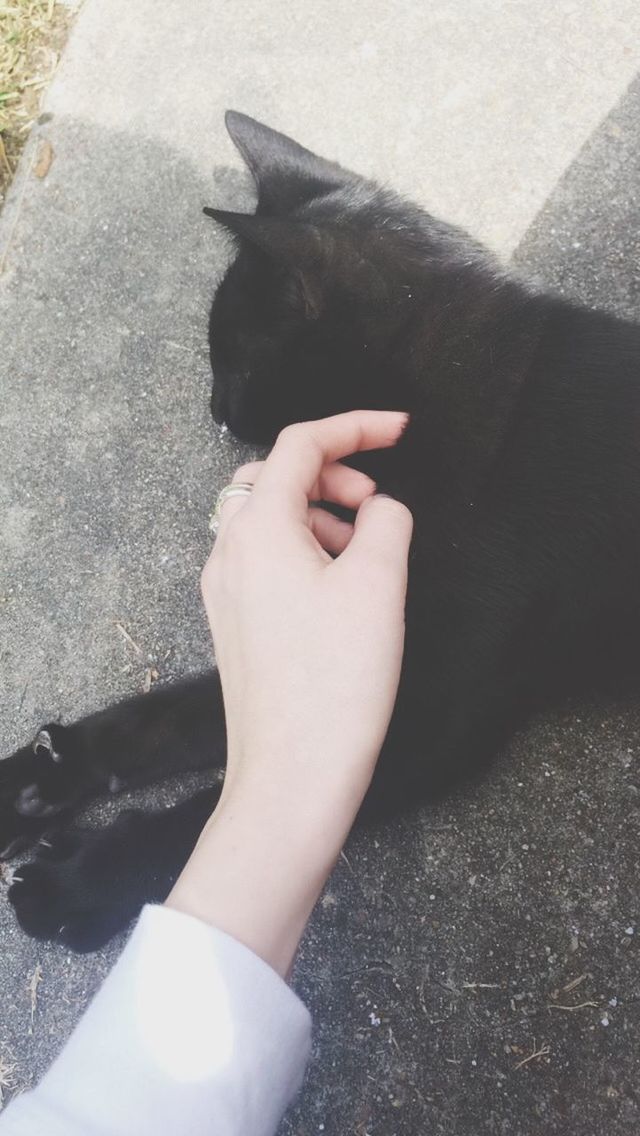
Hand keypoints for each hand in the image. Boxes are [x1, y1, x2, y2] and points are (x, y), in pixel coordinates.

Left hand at [167, 411, 411, 974]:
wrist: (292, 775)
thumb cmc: (336, 681)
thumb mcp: (378, 584)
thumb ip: (385, 521)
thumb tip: (378, 510)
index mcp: (257, 529)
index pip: (299, 445)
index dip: (354, 426)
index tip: (401, 430)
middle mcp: (227, 552)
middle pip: (273, 477)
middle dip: (330, 473)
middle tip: (377, 503)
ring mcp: (225, 591)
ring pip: (266, 518)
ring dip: (317, 512)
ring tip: (363, 548)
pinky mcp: (234, 624)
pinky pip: (263, 560)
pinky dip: (302, 549)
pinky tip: (337, 587)